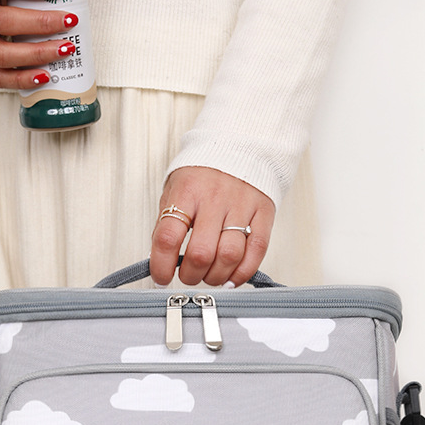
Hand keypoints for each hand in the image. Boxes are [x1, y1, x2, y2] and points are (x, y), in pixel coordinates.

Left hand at [149, 167, 274, 286]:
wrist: (240, 146)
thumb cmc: (203, 175)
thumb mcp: (175, 191)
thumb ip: (168, 224)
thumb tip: (161, 262)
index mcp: (186, 192)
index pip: (168, 237)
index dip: (161, 266)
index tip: (161, 277)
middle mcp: (214, 199)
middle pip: (201, 253)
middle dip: (191, 275)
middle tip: (189, 276)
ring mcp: (241, 206)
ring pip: (229, 256)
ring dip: (216, 277)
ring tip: (210, 276)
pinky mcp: (263, 213)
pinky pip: (256, 251)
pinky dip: (242, 272)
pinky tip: (232, 276)